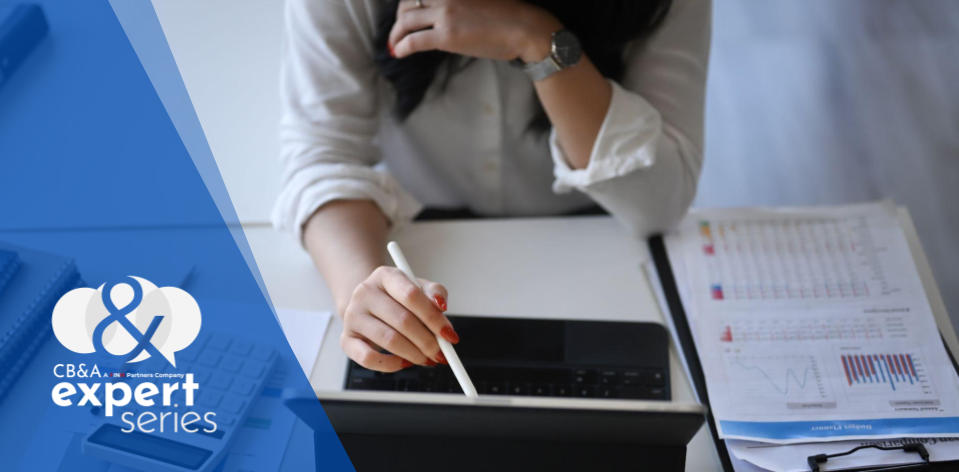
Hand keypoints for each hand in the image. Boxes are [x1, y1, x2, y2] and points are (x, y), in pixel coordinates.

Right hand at [341, 266, 458, 371]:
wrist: (367, 304)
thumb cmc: (397, 298)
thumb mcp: (418, 287)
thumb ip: (434, 293)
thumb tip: (442, 308)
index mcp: (385, 275)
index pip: (411, 295)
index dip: (434, 318)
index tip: (450, 335)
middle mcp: (365, 293)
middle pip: (402, 320)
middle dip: (428, 341)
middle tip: (442, 353)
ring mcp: (353, 316)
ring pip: (389, 340)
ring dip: (414, 354)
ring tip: (427, 359)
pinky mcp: (346, 339)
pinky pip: (368, 358)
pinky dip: (391, 365)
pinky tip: (405, 362)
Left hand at [389, 0, 561, 62]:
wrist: (524, 27)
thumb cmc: (508, 15)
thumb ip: (458, 1)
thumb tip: (445, 11)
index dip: (407, 4)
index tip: (405, 14)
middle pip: (407, 4)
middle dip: (398, 20)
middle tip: (398, 32)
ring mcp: (444, 14)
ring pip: (406, 21)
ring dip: (396, 34)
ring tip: (394, 45)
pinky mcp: (447, 36)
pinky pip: (414, 40)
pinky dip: (401, 46)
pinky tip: (398, 52)